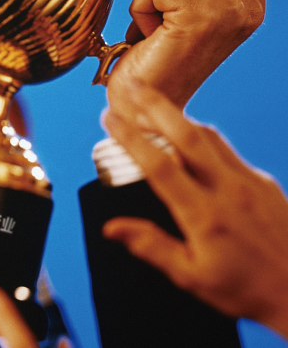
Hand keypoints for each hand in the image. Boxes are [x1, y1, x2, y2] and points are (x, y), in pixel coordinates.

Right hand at [103, 81, 287, 338]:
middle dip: (155, 105)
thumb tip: (112, 227)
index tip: (110, 118)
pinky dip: (201, 135)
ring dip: (178, 115)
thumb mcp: (191, 277)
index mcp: (205, 215)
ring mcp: (250, 181)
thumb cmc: (249, 289)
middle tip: (132, 85)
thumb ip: (150, 246)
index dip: (130, 137)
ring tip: (153, 101)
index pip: (159, 165)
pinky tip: (188, 137)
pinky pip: (226, 149)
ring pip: (209, 136)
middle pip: (186, 134)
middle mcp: (228, 190)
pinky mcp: (264, 182)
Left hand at [108, 0, 270, 109]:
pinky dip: (141, 5)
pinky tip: (150, 34)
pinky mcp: (200, 16)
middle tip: (166, 15)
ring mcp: (228, 11)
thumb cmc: (159, 59)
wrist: (144, 104)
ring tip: (158, 25)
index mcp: (252, 5)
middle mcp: (248, 8)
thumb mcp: (194, 8)